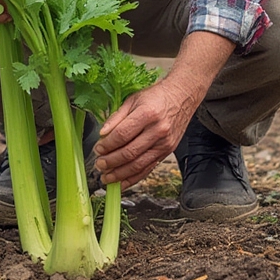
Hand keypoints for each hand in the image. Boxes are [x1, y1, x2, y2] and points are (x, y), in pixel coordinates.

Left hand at [93, 31, 235, 189]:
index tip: (97, 149)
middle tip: (99, 165)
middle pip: (130, 152)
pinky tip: (121, 183)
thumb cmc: (156, 97)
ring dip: (120, 174)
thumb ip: (116, 117)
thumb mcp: (133, 100)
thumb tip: (102, 134)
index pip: (122, 134)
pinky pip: (148, 169)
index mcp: (147, 114)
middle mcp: (158, 130)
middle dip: (111, 162)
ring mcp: (164, 143)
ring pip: (138, 164)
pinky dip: (133, 178)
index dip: (107, 145)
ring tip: (106, 177)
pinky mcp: (167, 152)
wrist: (181, 97)